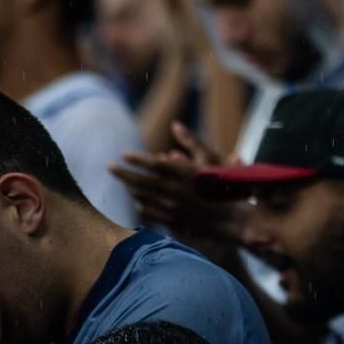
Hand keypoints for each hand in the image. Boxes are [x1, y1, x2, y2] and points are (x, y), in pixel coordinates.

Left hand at [109, 124, 238, 242]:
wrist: (233, 217)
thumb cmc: (225, 183)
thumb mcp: (211, 157)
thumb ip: (190, 141)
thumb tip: (174, 124)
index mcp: (186, 174)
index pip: (155, 165)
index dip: (137, 159)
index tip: (123, 154)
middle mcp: (177, 190)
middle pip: (143, 181)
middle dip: (124, 173)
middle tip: (109, 166)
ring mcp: (173, 207)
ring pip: (144, 197)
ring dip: (130, 187)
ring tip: (122, 180)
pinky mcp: (173, 219)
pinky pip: (150, 211)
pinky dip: (140, 204)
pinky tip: (136, 200)